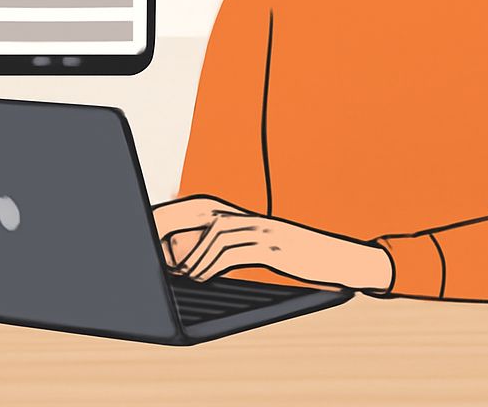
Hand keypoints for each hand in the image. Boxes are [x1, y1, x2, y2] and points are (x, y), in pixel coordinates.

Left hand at [152, 195, 392, 290]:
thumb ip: (231, 250)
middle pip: (198, 213)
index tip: (145, 231)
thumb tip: (193, 261)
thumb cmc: (299, 258)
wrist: (343, 258)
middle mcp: (248, 216)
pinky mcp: (273, 245)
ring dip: (190, 254)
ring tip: (176, 273)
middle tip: (147, 248)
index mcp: (242, 215)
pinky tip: (200, 278)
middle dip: (170, 228)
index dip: (170, 218)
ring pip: (214, 233)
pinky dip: (212, 264)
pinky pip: (234, 251)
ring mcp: (261, 228)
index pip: (197, 209)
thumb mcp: (262, 250)